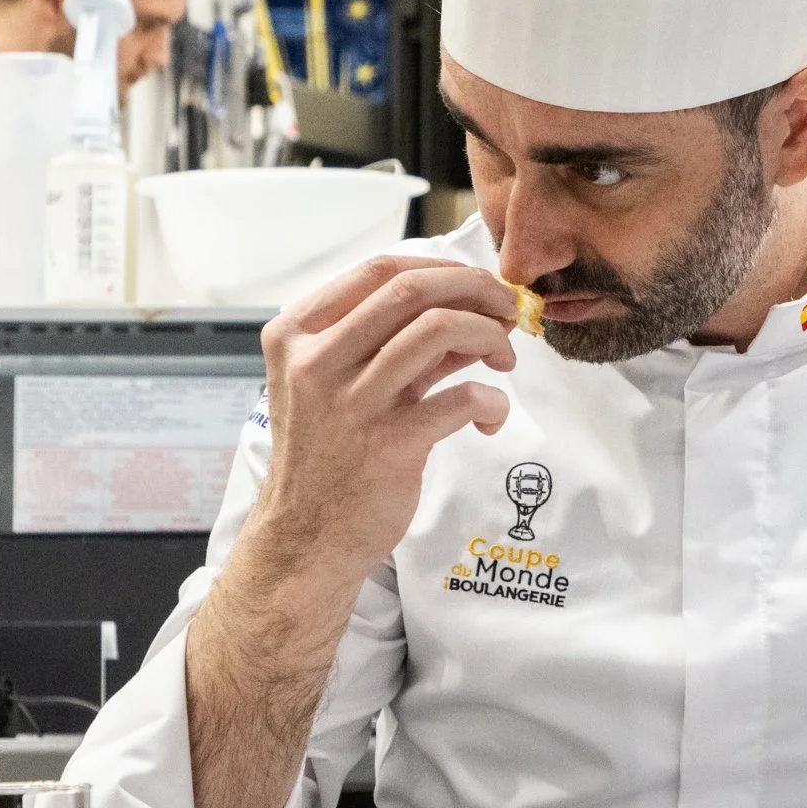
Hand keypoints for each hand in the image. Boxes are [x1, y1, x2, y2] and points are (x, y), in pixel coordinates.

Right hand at [248, 255, 517, 588]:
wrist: (307, 538)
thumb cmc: (328, 456)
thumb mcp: (337, 384)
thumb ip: (388, 342)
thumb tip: (465, 304)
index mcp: (298, 334)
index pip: (379, 270)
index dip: (442, 269)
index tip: (477, 284)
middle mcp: (317, 361)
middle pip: (410, 290)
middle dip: (475, 290)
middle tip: (508, 309)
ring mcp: (351, 403)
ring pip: (438, 330)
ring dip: (489, 337)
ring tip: (504, 361)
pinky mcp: (388, 446)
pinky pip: (462, 398)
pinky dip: (492, 400)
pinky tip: (491, 416)